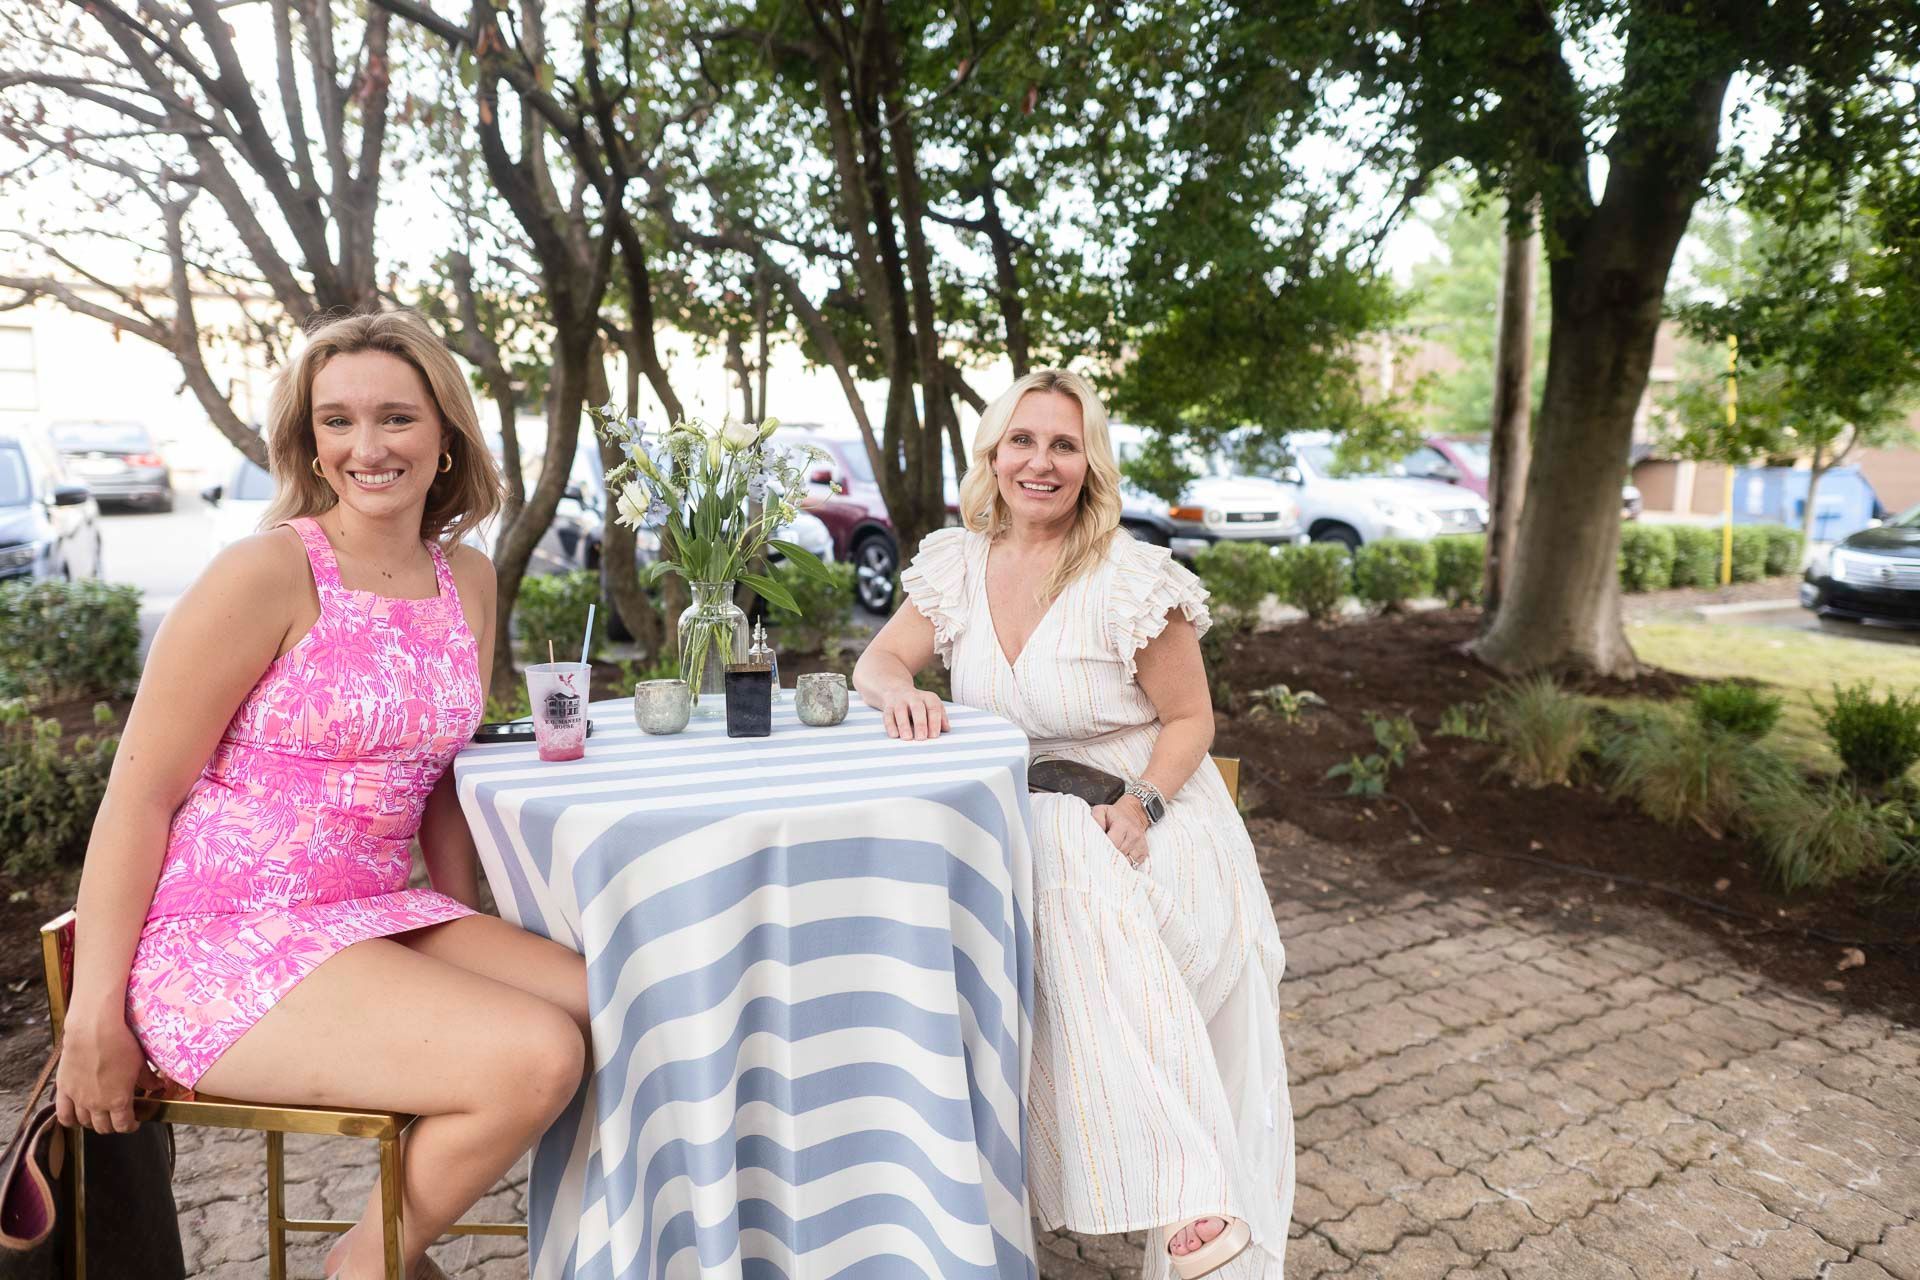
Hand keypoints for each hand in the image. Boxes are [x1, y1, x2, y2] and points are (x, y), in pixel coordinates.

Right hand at [55, 1015, 161, 1134]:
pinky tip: (76, 1118)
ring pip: (84, 1123)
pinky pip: (63, 1114)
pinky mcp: (64, 1089)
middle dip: (113, 1125)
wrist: (93, 1031)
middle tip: (118, 1117)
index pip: (124, 1126)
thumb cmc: (120, 1044)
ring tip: (100, 1115)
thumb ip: (148, 1080)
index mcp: (119, 1101)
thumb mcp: (140, 1063)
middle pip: (103, 1127)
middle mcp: (97, 1104)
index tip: (134, 1122)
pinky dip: (69, 1120)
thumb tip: (158, 1086)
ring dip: (93, 1122)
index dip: (130, 1126)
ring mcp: (78, 1098)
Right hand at [879, 687, 949, 740]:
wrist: (896, 690)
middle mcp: (913, 697)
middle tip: (922, 738)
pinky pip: (888, 715)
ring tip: (907, 738)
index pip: (933, 707)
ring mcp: (899, 701)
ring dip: (904, 725)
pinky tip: (894, 735)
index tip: (934, 736)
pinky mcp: (888, 707)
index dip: (935, 721)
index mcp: (928, 698)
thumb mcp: (932, 707)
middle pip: (917, 708)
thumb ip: (940, 717)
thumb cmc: (920, 705)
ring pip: (900, 711)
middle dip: (920, 723)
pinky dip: (890, 725)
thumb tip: (947, 728)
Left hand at [1092, 796, 1150, 865]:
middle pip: (1119, 854)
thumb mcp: (1101, 811)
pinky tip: (1120, 858)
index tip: (1096, 852)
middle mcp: (1134, 834)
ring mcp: (1140, 844)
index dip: (1102, 849)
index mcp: (1122, 824)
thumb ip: (1095, 819)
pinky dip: (1126, 864)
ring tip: (1110, 856)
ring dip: (1117, 861)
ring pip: (1126, 861)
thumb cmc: (1113, 816)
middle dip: (1108, 857)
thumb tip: (1092, 832)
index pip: (1112, 843)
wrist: (1133, 814)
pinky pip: (1134, 863)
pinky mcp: (1144, 851)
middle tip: (1101, 856)